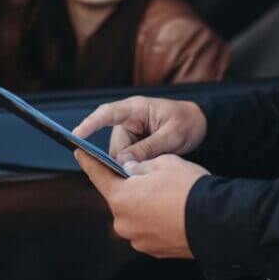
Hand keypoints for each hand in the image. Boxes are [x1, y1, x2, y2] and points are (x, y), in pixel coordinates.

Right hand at [72, 96, 206, 164]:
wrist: (200, 126)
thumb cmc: (187, 123)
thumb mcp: (171, 136)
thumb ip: (147, 148)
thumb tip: (122, 163)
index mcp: (136, 108)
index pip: (107, 113)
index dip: (91, 123)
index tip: (77, 134)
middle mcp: (128, 120)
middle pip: (114, 146)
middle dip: (124, 161)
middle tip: (142, 171)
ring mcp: (131, 133)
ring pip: (120, 157)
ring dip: (133, 165)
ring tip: (156, 163)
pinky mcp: (135, 145)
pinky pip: (128, 160)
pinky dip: (137, 166)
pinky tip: (151, 167)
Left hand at [75, 150, 208, 258]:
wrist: (216, 222)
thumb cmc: (188, 189)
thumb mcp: (163, 163)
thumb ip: (139, 165)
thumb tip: (130, 169)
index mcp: (121, 198)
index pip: (98, 175)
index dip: (88, 161)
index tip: (79, 153)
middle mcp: (124, 222)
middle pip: (120, 197)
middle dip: (129, 185)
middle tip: (147, 174)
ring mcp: (138, 239)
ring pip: (135, 214)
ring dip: (144, 203)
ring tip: (166, 194)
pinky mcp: (153, 250)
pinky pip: (148, 228)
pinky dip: (155, 219)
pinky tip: (171, 210)